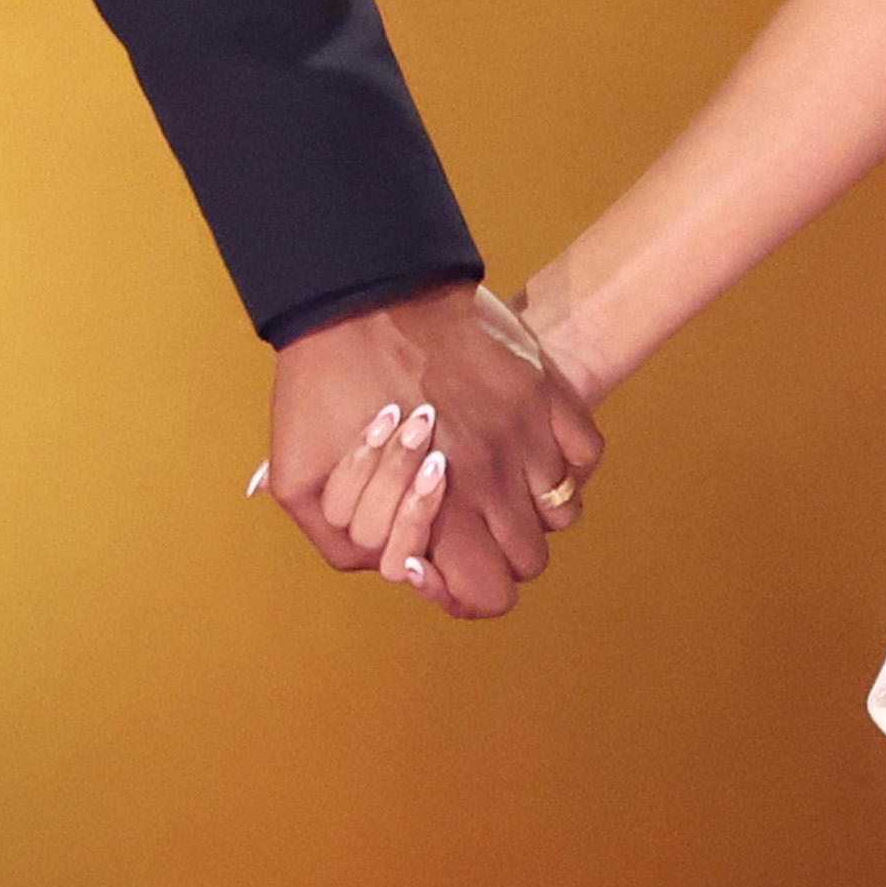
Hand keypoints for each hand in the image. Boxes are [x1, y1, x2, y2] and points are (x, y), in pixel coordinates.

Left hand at [264, 282, 602, 618]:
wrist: (358, 291)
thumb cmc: (325, 383)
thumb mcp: (299, 479)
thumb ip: (338, 541)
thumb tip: (384, 566)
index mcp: (439, 508)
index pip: (489, 595)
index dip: (466, 591)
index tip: (439, 561)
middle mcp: (494, 479)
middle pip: (529, 559)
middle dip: (497, 551)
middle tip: (466, 522)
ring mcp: (527, 431)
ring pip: (562, 510)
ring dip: (531, 506)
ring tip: (494, 482)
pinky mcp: (543, 388)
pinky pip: (586, 451)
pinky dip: (563, 460)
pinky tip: (526, 447)